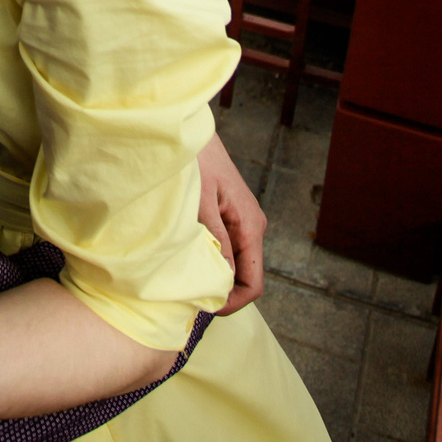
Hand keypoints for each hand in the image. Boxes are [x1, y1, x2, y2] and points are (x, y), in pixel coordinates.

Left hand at [195, 134, 264, 314]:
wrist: (193, 133)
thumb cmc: (196, 162)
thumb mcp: (201, 201)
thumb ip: (215, 238)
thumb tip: (225, 278)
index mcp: (250, 227)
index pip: (254, 283)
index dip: (233, 303)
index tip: (204, 307)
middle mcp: (253, 227)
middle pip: (246, 278)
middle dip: (223, 293)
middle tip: (190, 298)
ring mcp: (244, 223)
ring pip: (237, 266)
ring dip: (216, 277)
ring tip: (187, 280)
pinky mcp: (232, 218)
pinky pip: (229, 251)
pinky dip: (213, 261)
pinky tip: (190, 259)